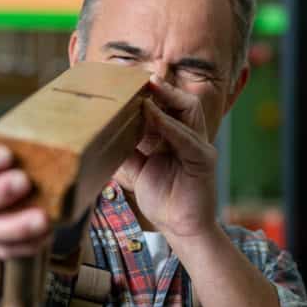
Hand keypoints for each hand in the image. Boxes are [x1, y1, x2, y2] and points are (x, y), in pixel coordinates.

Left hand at [116, 78, 217, 240]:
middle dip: (162, 87)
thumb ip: (125, 149)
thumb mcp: (136, 169)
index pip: (169, 106)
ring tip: (147, 89)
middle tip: (139, 78)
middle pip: (183, 101)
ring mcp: (200, 147)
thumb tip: (103, 131)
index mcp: (177, 137)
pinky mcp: (203, 160)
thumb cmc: (163, 199)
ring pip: (189, 110)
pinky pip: (187, 137)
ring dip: (167, 97)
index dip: (152, 93)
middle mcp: (191, 137)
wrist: (181, 229)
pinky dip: (168, 124)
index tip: (129, 82)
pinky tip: (152, 115)